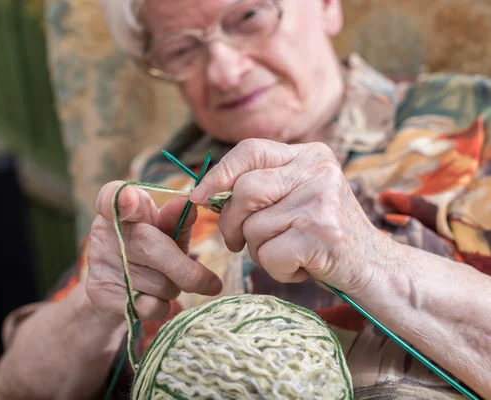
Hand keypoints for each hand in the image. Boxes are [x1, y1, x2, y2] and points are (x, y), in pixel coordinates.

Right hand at [86, 181, 221, 321]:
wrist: (118, 289)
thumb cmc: (149, 250)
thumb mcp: (165, 232)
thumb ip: (178, 220)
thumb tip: (190, 207)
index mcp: (120, 208)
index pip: (112, 195)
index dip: (122, 198)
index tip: (131, 199)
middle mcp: (103, 231)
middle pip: (150, 248)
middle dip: (186, 270)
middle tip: (211, 283)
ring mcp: (99, 263)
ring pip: (156, 282)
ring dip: (173, 288)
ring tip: (164, 283)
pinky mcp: (100, 293)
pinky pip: (147, 306)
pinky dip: (162, 307)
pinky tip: (154, 300)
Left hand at [190, 139, 389, 295]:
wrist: (376, 268)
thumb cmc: (324, 235)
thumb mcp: (299, 197)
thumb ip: (263, 187)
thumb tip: (205, 193)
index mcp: (310, 155)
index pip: (250, 150)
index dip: (218, 173)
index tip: (198, 197)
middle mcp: (318, 171)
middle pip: (244, 191)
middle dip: (230, 223)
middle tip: (237, 242)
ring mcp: (322, 202)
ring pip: (253, 227)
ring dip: (259, 252)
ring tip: (288, 253)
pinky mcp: (323, 235)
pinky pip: (268, 255)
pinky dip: (277, 270)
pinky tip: (301, 267)